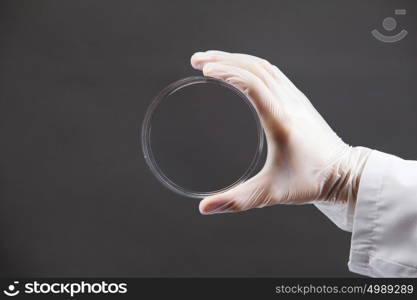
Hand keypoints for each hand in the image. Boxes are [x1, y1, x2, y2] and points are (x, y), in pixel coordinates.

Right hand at [190, 50, 370, 214]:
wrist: (346, 173)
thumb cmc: (312, 182)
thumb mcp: (271, 193)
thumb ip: (237, 201)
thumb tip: (205, 208)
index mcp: (281, 121)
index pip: (252, 84)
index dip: (227, 73)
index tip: (203, 71)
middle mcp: (289, 103)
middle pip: (254, 68)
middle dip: (222, 60)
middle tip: (196, 60)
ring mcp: (295, 99)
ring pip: (263, 67)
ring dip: (236, 59)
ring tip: (211, 61)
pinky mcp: (298, 101)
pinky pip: (273, 73)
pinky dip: (251, 66)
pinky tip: (241, 70)